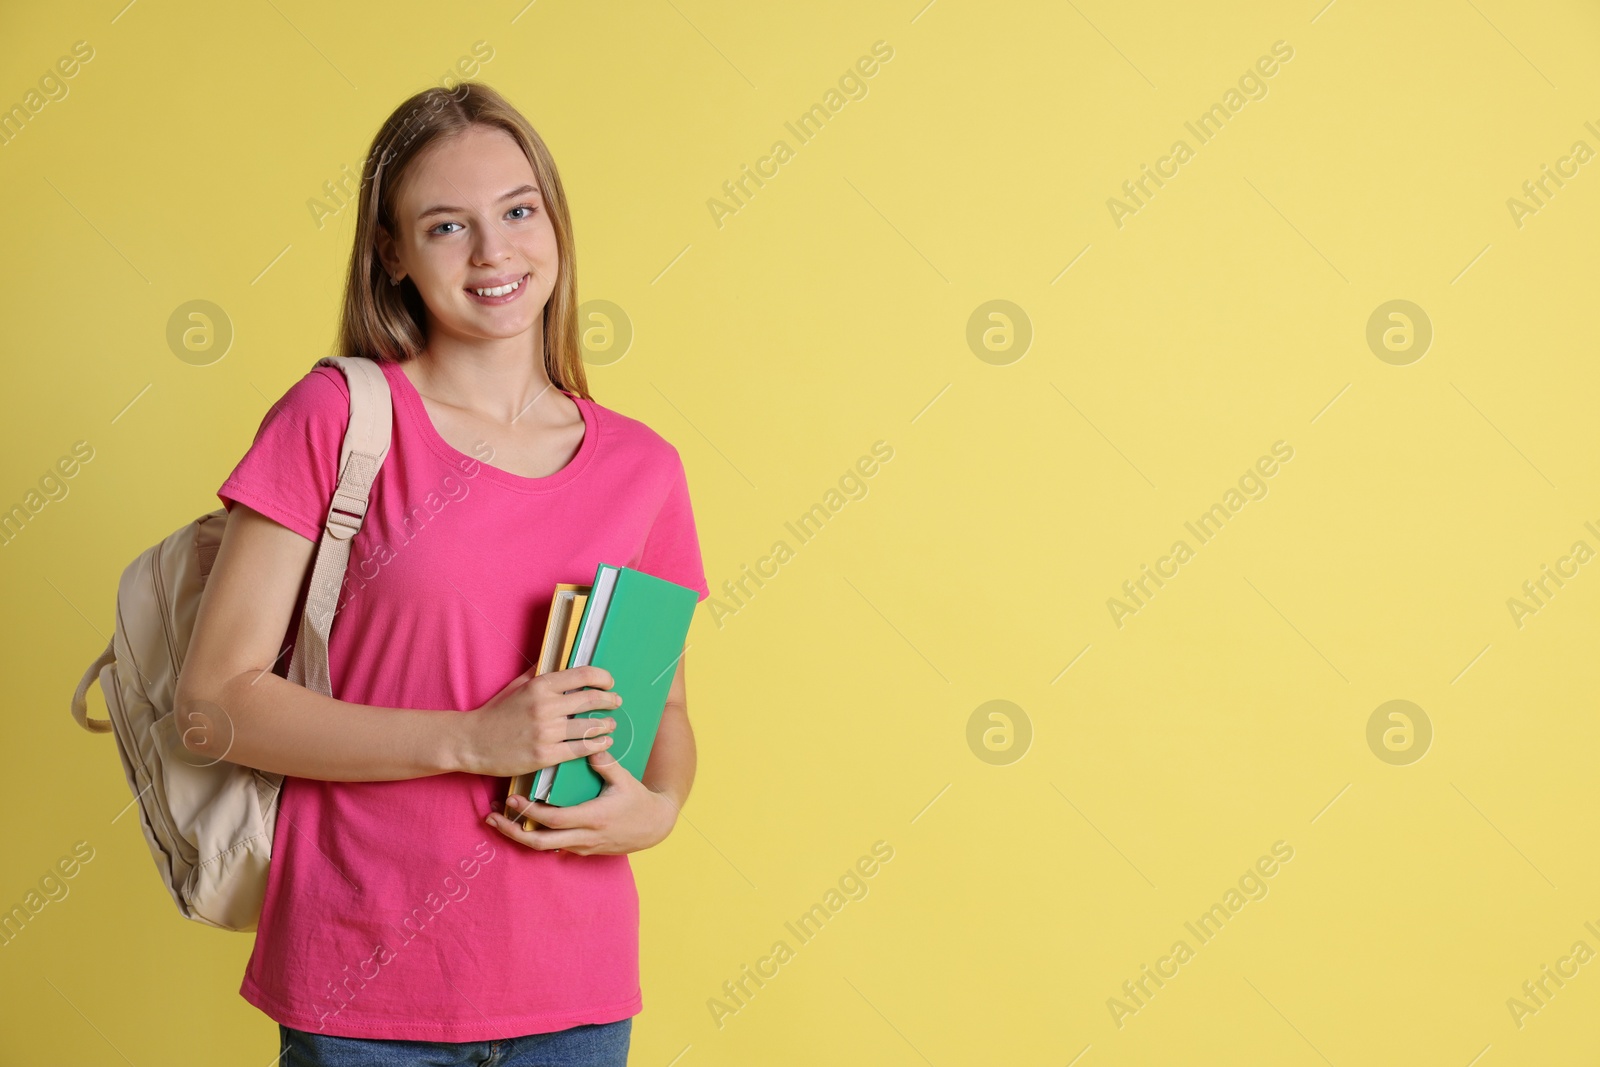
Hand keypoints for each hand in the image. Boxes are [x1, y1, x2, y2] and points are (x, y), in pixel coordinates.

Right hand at [459, 665, 620, 777]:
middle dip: (610, 700)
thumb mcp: (517, 686)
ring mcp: (546, 732)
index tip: (609, 682)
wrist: (473, 742)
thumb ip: (539, 671)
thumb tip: (557, 655)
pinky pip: (580, 749)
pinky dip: (597, 745)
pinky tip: (604, 742)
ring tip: (611, 724)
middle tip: (616, 702)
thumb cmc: (496, 713)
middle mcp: (545, 707)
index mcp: (540, 686)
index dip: (602, 677)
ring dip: (606, 725)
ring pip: (589, 726)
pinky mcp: (545, 755)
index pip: (583, 675)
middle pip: (592, 699)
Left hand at [485, 751, 679, 855]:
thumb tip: (589, 745)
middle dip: (513, 831)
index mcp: (593, 818)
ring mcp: (583, 846)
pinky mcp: (584, 850)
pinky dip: (537, 836)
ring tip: (501, 821)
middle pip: (540, 842)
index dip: (530, 812)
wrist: (655, 827)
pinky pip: (555, 846)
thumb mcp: (626, 780)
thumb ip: (606, 764)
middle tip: (492, 817)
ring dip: (521, 835)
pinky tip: (524, 824)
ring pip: (545, 847)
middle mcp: (585, 837)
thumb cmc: (640, 801)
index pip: (553, 819)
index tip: (512, 799)